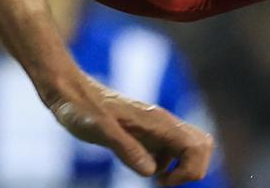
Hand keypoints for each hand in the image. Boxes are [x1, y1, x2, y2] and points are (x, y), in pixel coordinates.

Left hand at [44, 72, 214, 185]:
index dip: (190, 171)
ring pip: (190, 148)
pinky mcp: (146, 132)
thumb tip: (151, 171)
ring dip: (181, 168)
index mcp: (157, 121)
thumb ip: (124, 147)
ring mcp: (155, 127)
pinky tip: (141, 165)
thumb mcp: (96, 129)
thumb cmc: (78, 108)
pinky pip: (172, 151)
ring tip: (155, 177)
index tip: (160, 181)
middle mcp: (161, 122)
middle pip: (203, 146)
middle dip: (193, 170)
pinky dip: (167, 165)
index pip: (198, 147)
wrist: (65, 91)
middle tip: (163, 180)